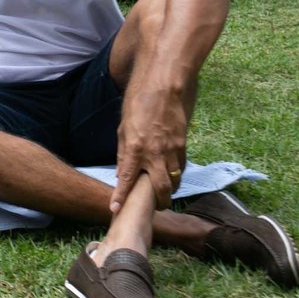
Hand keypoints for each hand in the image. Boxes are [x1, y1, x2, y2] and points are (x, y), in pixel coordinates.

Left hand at [111, 88, 187, 211]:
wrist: (165, 87)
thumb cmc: (139, 103)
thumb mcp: (123, 128)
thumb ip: (124, 152)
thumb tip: (122, 172)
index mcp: (135, 149)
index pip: (127, 179)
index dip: (121, 196)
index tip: (115, 210)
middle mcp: (155, 153)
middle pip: (161, 189)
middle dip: (160, 202)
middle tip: (156, 207)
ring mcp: (172, 150)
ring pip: (175, 180)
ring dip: (170, 190)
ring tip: (164, 194)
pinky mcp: (183, 144)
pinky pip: (181, 166)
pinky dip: (177, 174)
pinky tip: (172, 174)